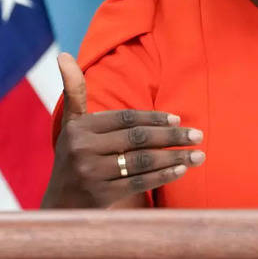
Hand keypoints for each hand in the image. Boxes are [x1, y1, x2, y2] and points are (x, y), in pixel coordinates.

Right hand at [41, 53, 204, 208]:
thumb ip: (74, 90)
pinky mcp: (102, 195)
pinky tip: (182, 170)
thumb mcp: (70, 124)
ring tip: (198, 155)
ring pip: (142, 161)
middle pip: (137, 138)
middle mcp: (83, 149)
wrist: (59, 203)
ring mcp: (92, 173)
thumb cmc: (74, 155)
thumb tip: (64, 55)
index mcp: (79, 128)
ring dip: (174, 157)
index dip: (154, 118)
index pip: (125, 119)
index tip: (179, 119)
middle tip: (198, 135)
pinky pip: (140, 182)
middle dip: (171, 136)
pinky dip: (163, 176)